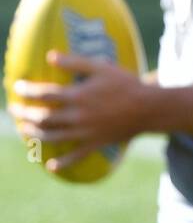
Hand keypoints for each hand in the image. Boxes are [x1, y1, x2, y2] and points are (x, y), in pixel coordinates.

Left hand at [8, 51, 152, 173]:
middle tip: (13, 109)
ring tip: (24, 130)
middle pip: (43, 117)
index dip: (27, 91)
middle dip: (24, 114)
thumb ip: (75, 63)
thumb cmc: (126, 84)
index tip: (16, 87)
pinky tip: (51, 166)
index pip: (45, 94)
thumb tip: (50, 56)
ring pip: (53, 136)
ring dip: (35, 134)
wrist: (149, 109)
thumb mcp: (102, 67)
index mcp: (78, 96)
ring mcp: (86, 133)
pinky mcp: (95, 143)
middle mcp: (78, 116)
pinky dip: (63, 164)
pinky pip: (76, 156)